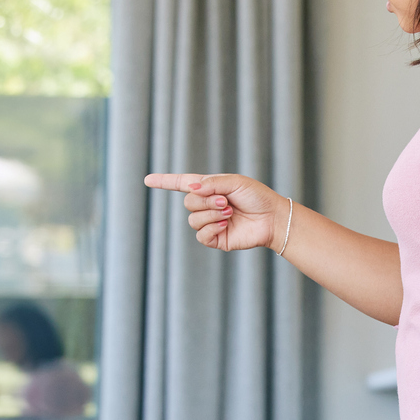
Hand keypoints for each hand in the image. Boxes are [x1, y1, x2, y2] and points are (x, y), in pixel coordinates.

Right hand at [145, 172, 287, 252]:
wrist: (272, 218)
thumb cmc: (257, 197)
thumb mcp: (234, 182)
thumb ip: (211, 183)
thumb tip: (190, 188)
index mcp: (209, 189)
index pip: (182, 184)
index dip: (164, 182)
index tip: (147, 180)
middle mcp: (207, 206)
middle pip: (188, 203)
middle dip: (205, 201)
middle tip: (225, 201)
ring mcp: (210, 223)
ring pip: (193, 219)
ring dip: (211, 214)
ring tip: (229, 213)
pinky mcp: (215, 239)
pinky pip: (201, 235)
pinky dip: (212, 228)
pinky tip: (225, 225)